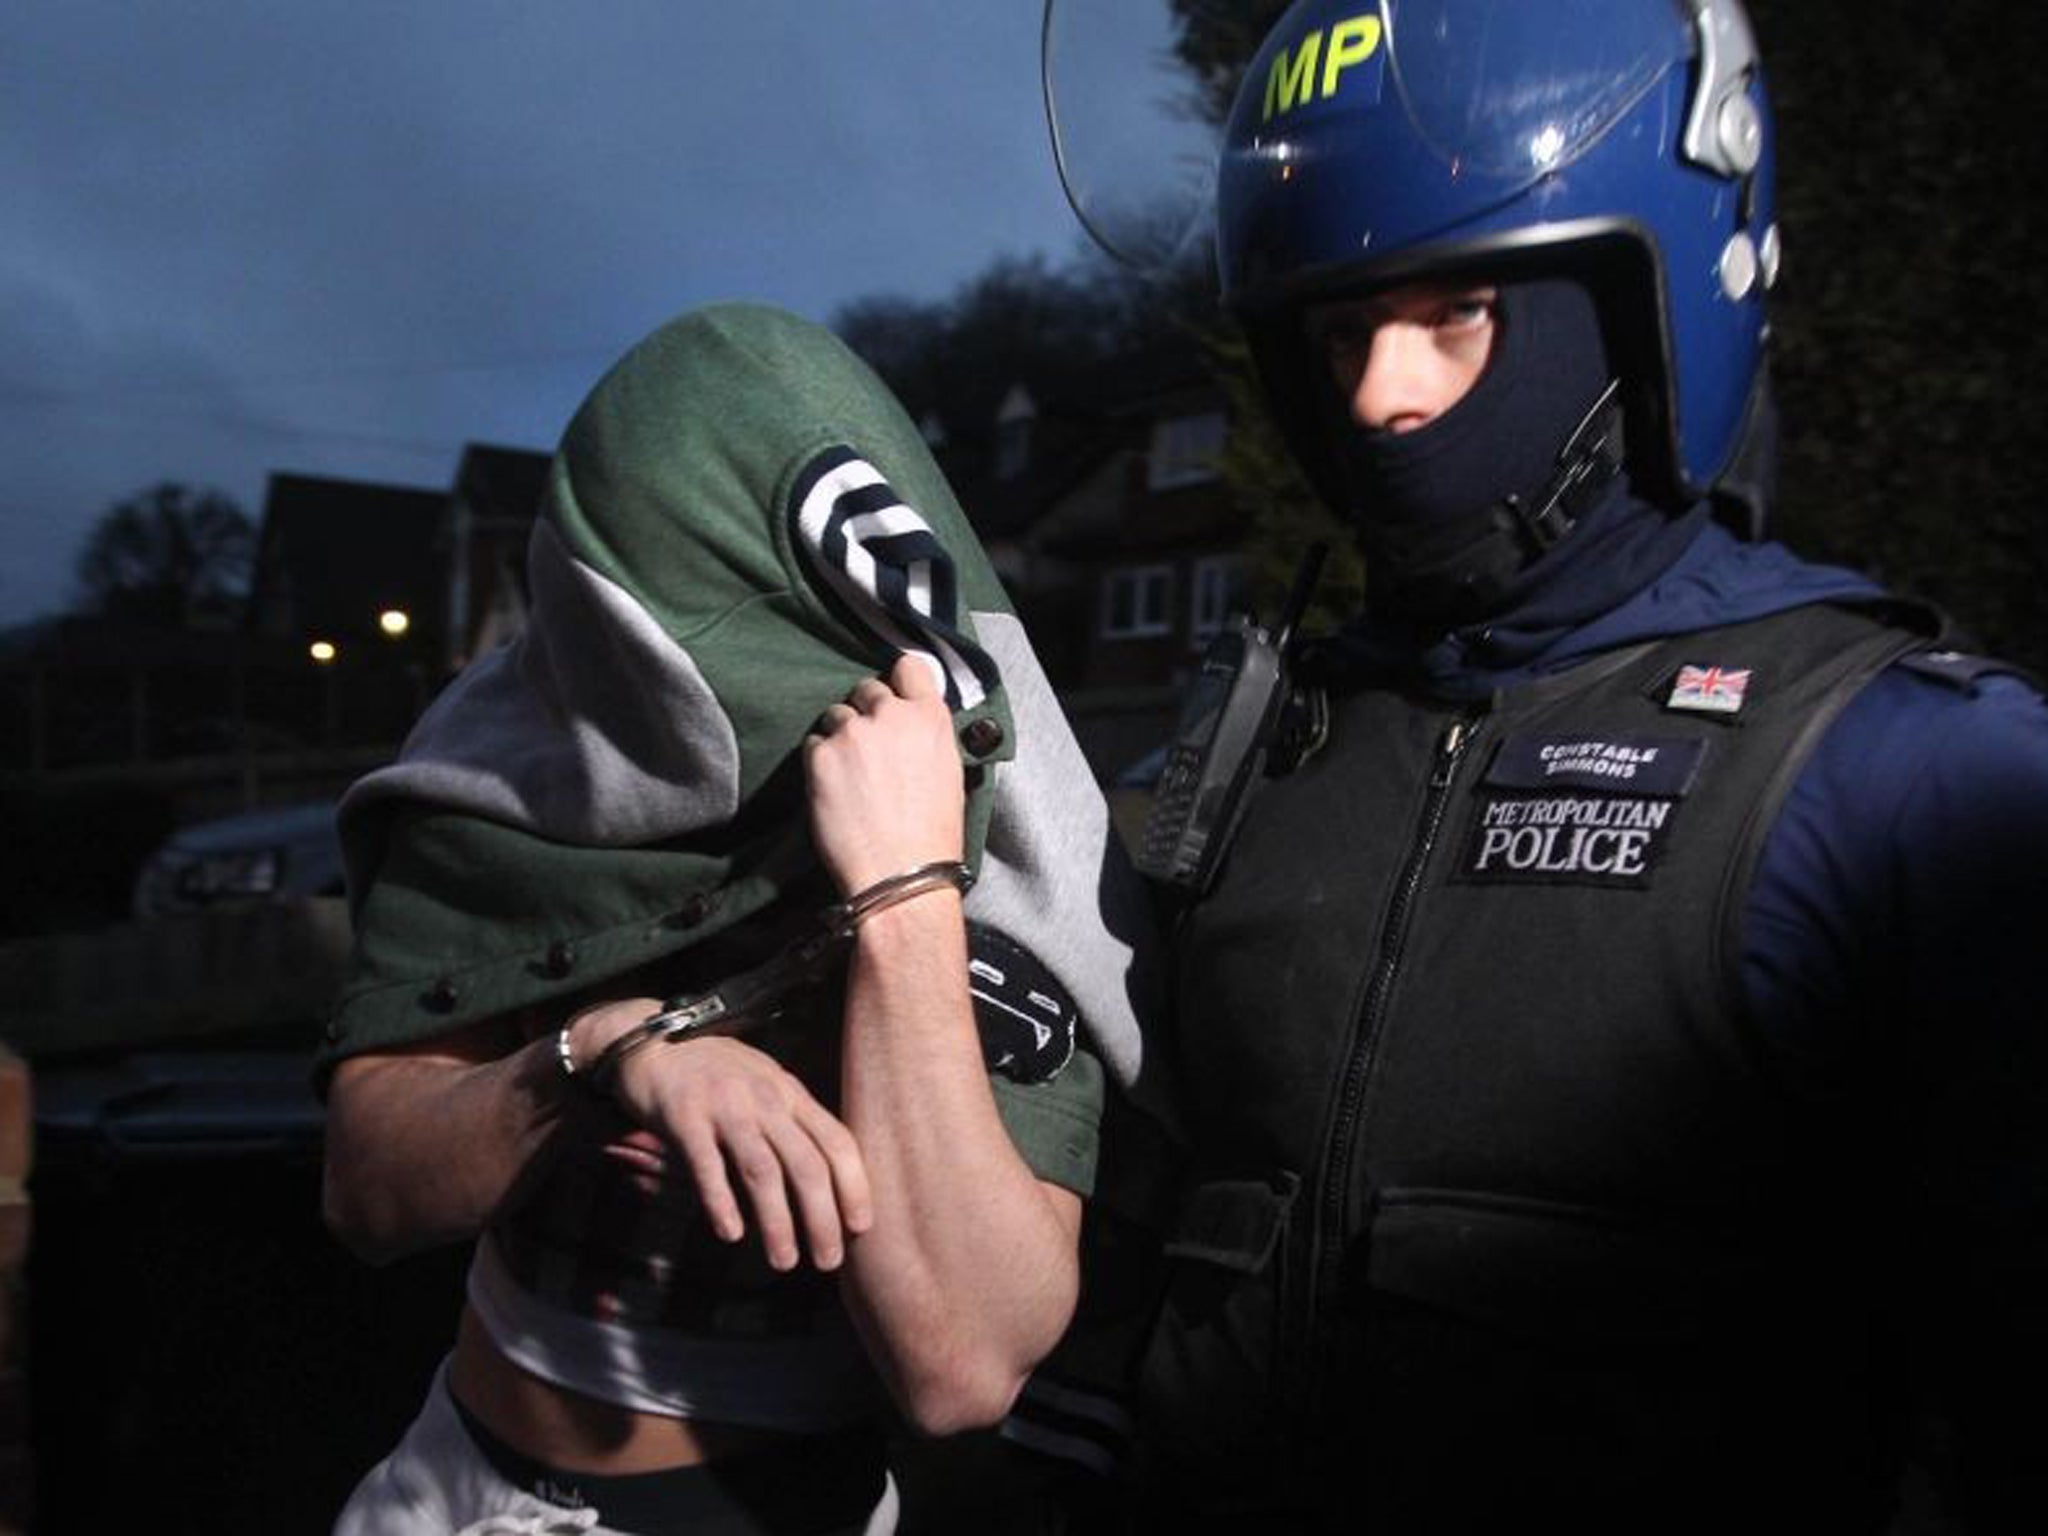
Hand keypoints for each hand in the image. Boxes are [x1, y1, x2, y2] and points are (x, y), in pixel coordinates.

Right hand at [584, 1002, 873, 1271]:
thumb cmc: (715, 1074)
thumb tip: (822, 1185)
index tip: (861, 1227)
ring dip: (778, 1221)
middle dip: (822, 1218)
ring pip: (762, 1170)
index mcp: (790, 1093)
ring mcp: (725, 1105)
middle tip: (828, 1261)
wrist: (653, 1042)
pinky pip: (708, 1165)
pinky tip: (731, 1233)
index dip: (855, 1186)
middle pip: (806, 1163)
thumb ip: (790, 1125)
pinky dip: (722, 1201)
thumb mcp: (765, 1087)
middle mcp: (765, 1098)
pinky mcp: (685, 1116)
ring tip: (784, 1260)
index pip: (837, 1141)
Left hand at [804, 654, 965, 894]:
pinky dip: (820, 763)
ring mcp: (852, 733)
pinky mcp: (820, 755)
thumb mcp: (947, 772)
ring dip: (839, 739)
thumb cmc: (932, 835)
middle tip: (868, 750)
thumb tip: (907, 726)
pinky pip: (813, 745)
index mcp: (930, 718)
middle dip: (865, 713)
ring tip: (850, 777)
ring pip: (835, 717)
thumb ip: (925, 736)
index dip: (899, 680)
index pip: (910, 667)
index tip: (892, 694)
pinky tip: (835, 792)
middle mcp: (891, 716)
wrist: (901, 875)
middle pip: (867, 689)